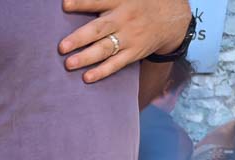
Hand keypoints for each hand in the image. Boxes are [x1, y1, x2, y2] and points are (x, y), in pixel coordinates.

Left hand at [59, 0, 190, 83]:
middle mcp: (123, 19)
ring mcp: (129, 37)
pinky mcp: (134, 52)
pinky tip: (87, 77)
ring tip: (69, 64)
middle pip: (99, 29)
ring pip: (105, 48)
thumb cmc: (140, 3)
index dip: (82, 3)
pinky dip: (102, 71)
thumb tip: (73, 0)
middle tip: (62, 47)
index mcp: (121, 1)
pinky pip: (116, 64)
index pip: (99, 0)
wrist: (172, 17)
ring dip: (86, 57)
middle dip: (80, 38)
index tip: (65, 4)